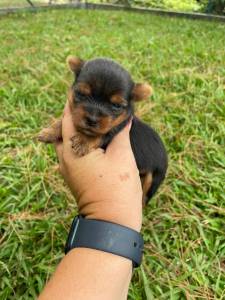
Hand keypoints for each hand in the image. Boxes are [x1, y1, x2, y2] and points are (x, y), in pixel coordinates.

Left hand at [55, 103, 141, 230]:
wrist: (112, 222)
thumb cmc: (118, 189)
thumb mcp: (122, 156)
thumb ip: (121, 132)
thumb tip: (125, 117)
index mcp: (73, 150)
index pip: (68, 118)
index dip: (75, 102)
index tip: (84, 91)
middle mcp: (65, 158)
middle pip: (65, 128)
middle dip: (76, 115)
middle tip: (91, 104)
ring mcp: (68, 168)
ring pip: (68, 140)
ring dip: (78, 128)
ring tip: (94, 118)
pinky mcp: (74, 176)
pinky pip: (73, 152)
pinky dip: (81, 141)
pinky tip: (95, 137)